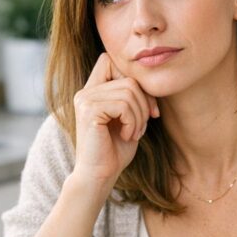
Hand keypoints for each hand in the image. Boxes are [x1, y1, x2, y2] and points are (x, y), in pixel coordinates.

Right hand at [72, 52, 159, 191]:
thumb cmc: (115, 150)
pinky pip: (123, 105)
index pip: (110, 60)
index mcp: (92, 91)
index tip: (146, 106)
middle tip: (143, 125)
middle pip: (128, 78)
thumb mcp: (129, 118)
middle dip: (144, 102)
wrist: (99, 176)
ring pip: (129, 91)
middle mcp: (85, 92)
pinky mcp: (89, 111)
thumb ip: (132, 97)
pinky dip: (133, 122)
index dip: (133, 78)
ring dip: (139, 115)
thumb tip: (152, 80)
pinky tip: (127, 136)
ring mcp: (85, 100)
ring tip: (134, 133)